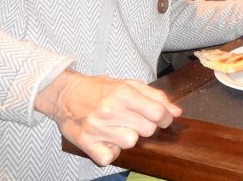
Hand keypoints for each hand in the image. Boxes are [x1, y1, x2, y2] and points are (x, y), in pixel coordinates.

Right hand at [34, 69, 181, 166]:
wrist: (64, 94)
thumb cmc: (100, 89)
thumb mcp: (129, 84)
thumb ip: (155, 97)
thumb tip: (177, 112)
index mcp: (123, 93)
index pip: (157, 113)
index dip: (166, 118)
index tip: (163, 119)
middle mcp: (110, 110)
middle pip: (147, 130)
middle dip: (146, 126)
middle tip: (134, 120)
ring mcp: (97, 128)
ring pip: (131, 143)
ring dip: (128, 138)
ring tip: (118, 128)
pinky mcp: (85, 142)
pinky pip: (110, 157)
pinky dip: (111, 152)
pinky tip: (107, 140)